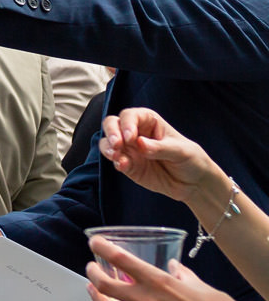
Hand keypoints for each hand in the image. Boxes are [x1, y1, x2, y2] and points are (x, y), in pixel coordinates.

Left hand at [87, 240, 255, 300]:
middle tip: (91, 268)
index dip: (102, 248)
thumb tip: (170, 266)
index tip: (94, 242)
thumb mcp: (197, 282)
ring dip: (97, 299)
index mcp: (159, 282)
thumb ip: (178, 273)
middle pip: (105, 287)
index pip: (120, 260)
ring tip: (94, 290)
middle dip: (93, 274)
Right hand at [99, 108, 222, 205]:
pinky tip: (123, 166)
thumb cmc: (191, 160)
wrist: (194, 184)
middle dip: (111, 132)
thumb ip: (160, 148)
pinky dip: (115, 162)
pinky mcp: (127, 165)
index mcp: (149, 122)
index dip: (127, 124)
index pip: (131, 116)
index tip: (131, 137)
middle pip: (112, 124)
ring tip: (116, 157)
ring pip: (108, 142)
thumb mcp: (181, 152)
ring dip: (108, 148)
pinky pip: (114, 160)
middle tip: (117, 144)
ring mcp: (130, 149)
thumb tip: (139, 144)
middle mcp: (136, 133)